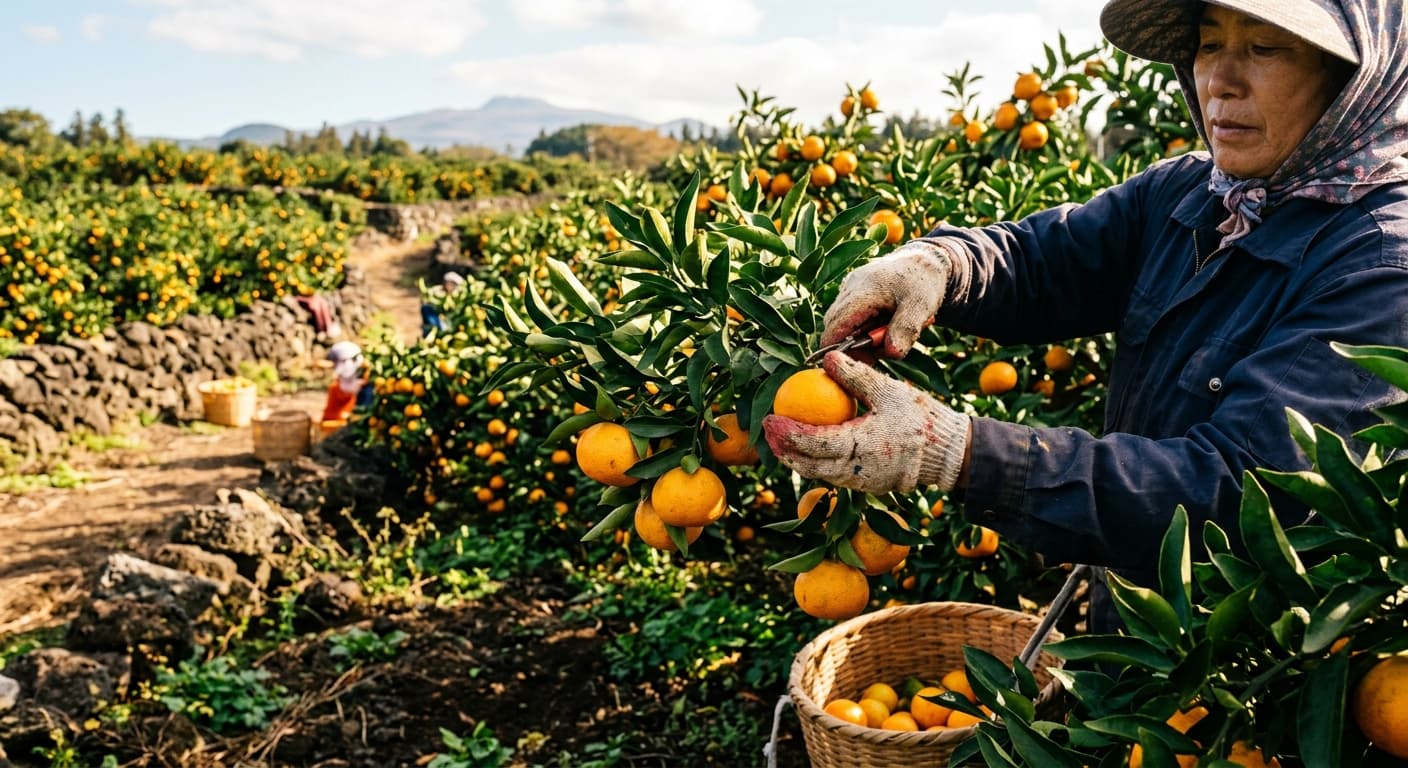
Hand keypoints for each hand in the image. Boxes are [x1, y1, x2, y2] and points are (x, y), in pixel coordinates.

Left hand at [762, 352, 968, 493]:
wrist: (949, 453)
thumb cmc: (920, 418)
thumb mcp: (887, 391)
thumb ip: (855, 376)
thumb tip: (827, 357)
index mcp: (859, 447)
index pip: (813, 444)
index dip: (787, 434)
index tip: (770, 420)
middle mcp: (856, 471)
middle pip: (808, 465)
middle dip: (784, 450)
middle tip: (768, 430)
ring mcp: (861, 482)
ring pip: (819, 474)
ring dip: (797, 459)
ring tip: (782, 440)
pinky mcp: (867, 485)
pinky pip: (834, 475)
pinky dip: (817, 463)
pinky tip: (810, 447)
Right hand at [822, 240, 953, 357]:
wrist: (925, 260)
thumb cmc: (924, 281)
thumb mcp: (921, 306)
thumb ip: (905, 330)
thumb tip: (891, 353)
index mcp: (862, 292)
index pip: (835, 327)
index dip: (838, 350)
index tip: (859, 364)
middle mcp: (849, 288)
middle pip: (834, 327)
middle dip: (854, 345)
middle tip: (883, 348)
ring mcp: (849, 289)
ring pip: (842, 323)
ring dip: (861, 336)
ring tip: (889, 332)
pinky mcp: (853, 292)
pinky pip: (849, 316)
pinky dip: (864, 327)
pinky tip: (884, 323)